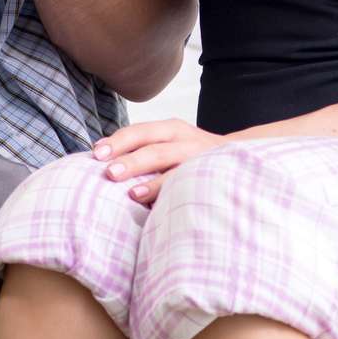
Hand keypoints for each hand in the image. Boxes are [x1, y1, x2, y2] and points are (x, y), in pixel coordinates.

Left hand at [91, 118, 225, 205]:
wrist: (241, 156)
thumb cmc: (191, 154)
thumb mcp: (171, 142)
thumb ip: (145, 149)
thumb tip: (102, 163)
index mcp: (171, 129)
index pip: (141, 132)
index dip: (119, 141)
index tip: (96, 153)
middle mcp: (187, 141)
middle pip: (155, 149)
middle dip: (132, 160)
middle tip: (108, 172)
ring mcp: (202, 160)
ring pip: (176, 170)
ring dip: (154, 183)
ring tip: (133, 194)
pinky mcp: (213, 178)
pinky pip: (193, 187)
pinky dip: (177, 196)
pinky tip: (162, 208)